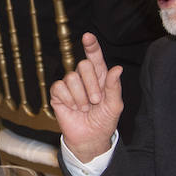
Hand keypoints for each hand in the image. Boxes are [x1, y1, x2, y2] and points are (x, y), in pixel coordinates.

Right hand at [50, 34, 122, 162]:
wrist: (90, 139)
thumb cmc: (103, 121)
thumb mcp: (114, 106)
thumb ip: (114, 87)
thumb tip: (117, 68)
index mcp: (100, 77)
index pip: (94, 56)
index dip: (91, 45)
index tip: (88, 36)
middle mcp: (84, 78)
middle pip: (83, 65)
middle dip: (91, 84)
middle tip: (96, 101)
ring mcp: (70, 85)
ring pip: (71, 77)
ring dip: (80, 97)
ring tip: (84, 108)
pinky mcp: (58, 94)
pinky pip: (60, 87)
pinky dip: (68, 99)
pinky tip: (73, 108)